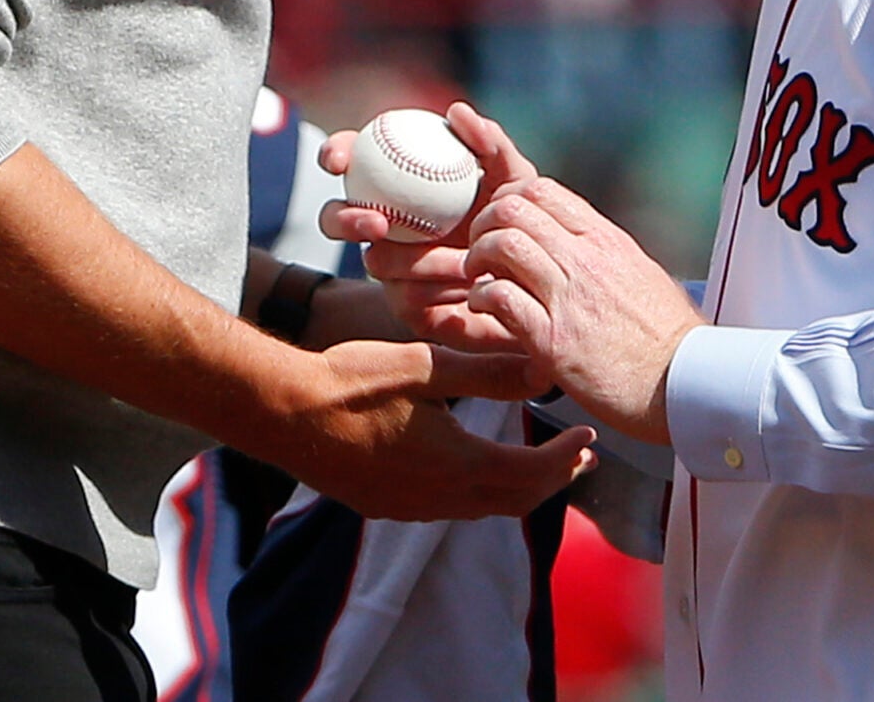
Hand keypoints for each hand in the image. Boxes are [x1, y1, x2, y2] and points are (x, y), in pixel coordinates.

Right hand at [253, 339, 595, 522]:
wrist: (284, 414)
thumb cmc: (352, 381)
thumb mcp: (425, 367)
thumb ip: (487, 373)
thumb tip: (543, 374)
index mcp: (458, 464)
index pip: (533, 473)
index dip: (566, 459)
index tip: (590, 438)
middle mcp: (440, 497)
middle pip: (515, 500)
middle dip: (552, 479)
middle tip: (579, 459)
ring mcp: (410, 508)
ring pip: (482, 507)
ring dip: (516, 487)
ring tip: (536, 462)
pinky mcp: (385, 506)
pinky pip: (448, 508)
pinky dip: (479, 491)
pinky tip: (473, 465)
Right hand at [318, 102, 543, 355]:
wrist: (533, 278)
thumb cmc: (516, 215)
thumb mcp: (513, 177)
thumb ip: (490, 143)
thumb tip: (456, 112)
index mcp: (396, 182)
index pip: (351, 159)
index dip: (334, 154)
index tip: (338, 159)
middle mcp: (383, 224)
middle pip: (333, 217)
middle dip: (344, 218)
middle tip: (378, 222)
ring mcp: (390, 268)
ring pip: (375, 261)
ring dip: (418, 261)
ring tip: (464, 262)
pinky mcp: (405, 307)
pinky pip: (406, 297)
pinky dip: (441, 288)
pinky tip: (471, 286)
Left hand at [464, 178, 703, 444]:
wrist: (687, 384)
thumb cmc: (668, 338)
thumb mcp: (641, 273)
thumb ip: (604, 253)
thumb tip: (578, 242)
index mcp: (606, 240)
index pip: (542, 190)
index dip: (508, 199)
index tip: (501, 222)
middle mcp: (586, 260)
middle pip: (513, 208)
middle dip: (484, 223)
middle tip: (479, 247)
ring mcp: (568, 299)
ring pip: (502, 245)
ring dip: (477, 258)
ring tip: (478, 277)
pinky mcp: (553, 341)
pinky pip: (501, 299)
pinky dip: (480, 298)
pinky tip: (483, 308)